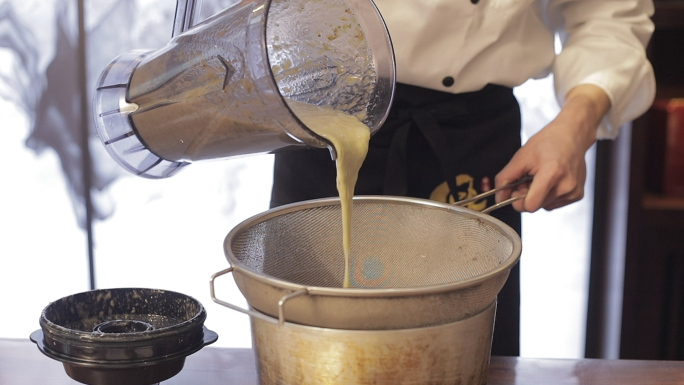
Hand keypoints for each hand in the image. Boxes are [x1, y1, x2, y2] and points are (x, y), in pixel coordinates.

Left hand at [495, 84, 610, 211]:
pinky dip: (548, 195)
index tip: (516, 190)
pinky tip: (552, 180)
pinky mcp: (577, 195)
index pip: (530, 205)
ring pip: (544, 207)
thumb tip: (499, 198)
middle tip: (529, 178)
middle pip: (535, 207)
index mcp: (552, 174)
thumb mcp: (521, 157)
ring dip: (538, 195)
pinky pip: (554, 204)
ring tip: (541, 177)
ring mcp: (573, 192)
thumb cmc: (548, 142)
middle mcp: (566, 186)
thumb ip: (506, 178)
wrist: (572, 135)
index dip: (518, 201)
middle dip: (527, 195)